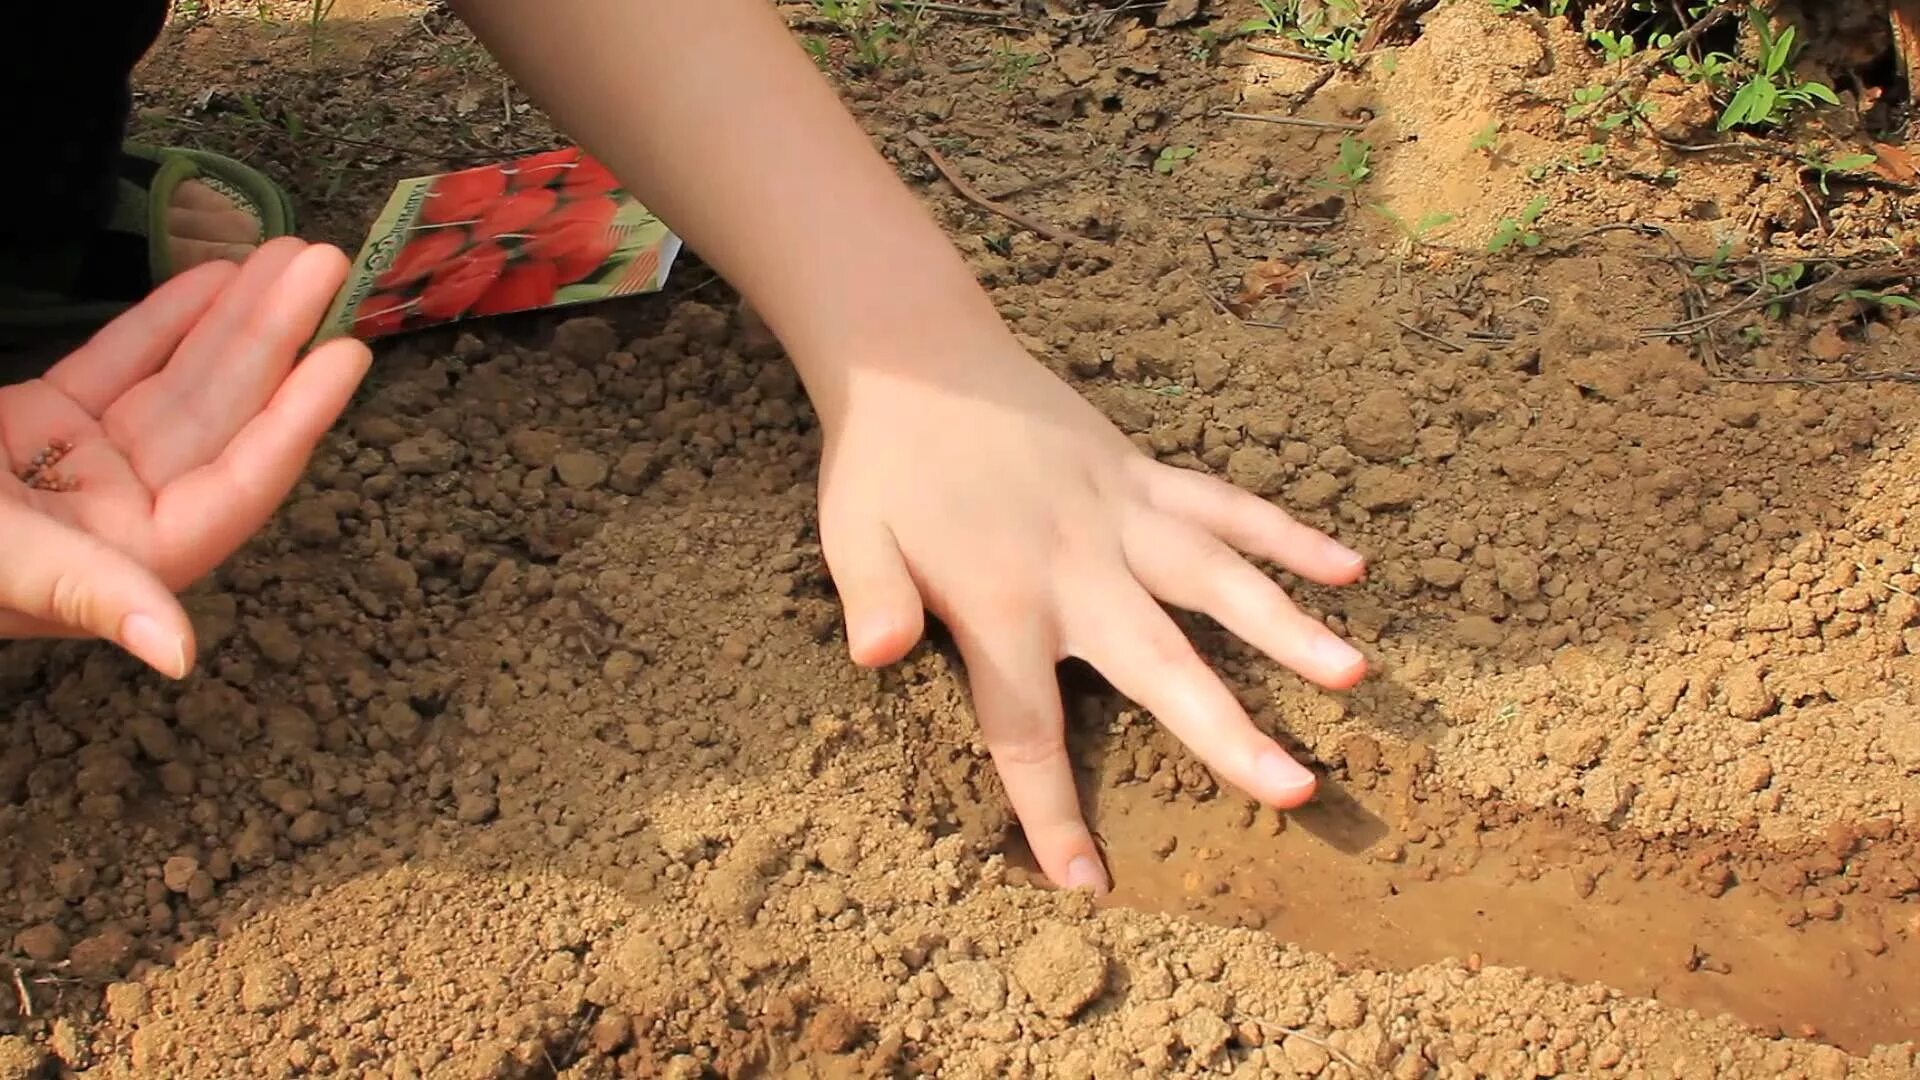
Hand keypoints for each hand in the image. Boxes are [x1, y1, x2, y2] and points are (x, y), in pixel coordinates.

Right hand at [0, 238, 371, 676]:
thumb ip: (87, 595)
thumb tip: (179, 652)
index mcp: (108, 570)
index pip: (230, 487)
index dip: (293, 422)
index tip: (346, 354)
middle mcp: (105, 525)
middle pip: (212, 424)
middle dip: (269, 343)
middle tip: (324, 266)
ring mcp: (71, 475)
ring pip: (172, 388)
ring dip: (229, 322)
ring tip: (288, 254)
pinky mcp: (30, 430)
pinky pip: (115, 370)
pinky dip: (161, 325)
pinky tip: (212, 278)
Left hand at [817, 336, 1367, 893]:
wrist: (918, 357)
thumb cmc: (881, 462)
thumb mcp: (851, 534)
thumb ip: (876, 598)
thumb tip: (876, 657)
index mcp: (1002, 602)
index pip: (1026, 729)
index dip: (1053, 812)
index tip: (1088, 885)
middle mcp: (1078, 566)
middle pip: (1161, 666)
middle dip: (1228, 734)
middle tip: (1295, 791)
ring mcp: (1120, 515)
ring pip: (1217, 580)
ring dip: (1286, 628)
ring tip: (1352, 675)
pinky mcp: (1140, 473)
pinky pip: (1225, 505)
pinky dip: (1286, 535)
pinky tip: (1349, 567)